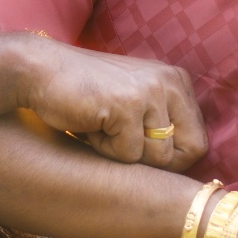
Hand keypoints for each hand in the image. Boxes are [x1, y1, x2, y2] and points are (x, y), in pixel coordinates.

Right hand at [16, 36, 206, 171]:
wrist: (40, 70)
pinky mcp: (127, 105)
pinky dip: (104, 149)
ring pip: (156, 158)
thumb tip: (185, 166)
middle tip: (118, 138)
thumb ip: (160, 123)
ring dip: (124, 153)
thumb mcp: (133, 100)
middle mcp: (170, 82)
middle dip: (149, 161)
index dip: (170, 160)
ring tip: (102, 126)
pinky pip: (128, 155)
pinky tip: (90, 123)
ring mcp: (150, 92)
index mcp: (176, 80)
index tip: (139, 150)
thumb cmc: (85, 93)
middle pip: (184, 154)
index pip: (198, 143)